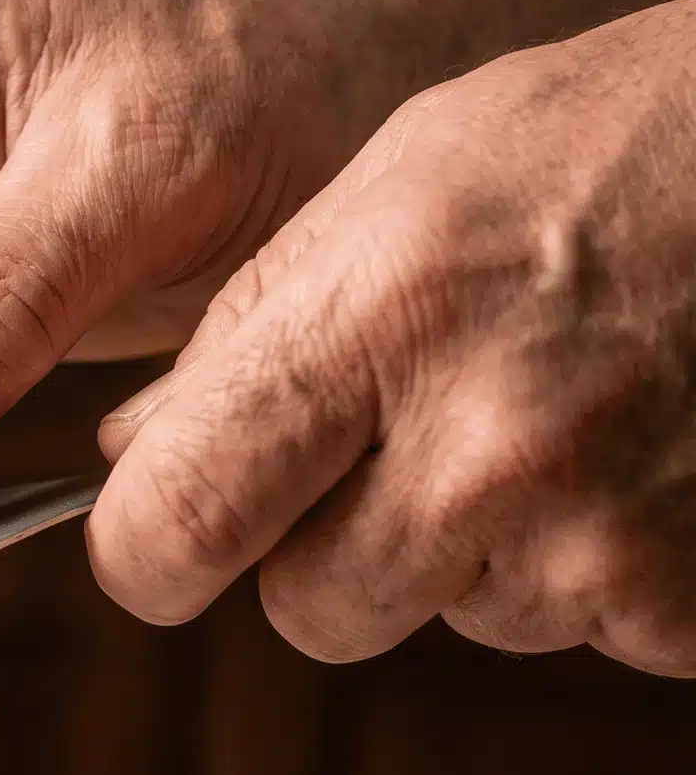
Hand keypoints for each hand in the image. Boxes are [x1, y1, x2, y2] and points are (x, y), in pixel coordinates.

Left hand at [89, 0, 695, 675]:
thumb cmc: (613, 146)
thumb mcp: (404, 180)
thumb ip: (257, 328)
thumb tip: (134, 458)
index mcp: (382, 313)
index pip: (174, 521)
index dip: (150, 545)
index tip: (161, 533)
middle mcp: (485, 444)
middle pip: (305, 608)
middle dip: (323, 550)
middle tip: (400, 444)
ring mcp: (600, 540)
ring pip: (446, 617)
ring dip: (471, 548)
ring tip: (555, 408)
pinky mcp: (688, 605)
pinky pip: (577, 628)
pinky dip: (593, 567)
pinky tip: (635, 452)